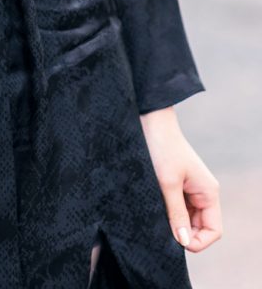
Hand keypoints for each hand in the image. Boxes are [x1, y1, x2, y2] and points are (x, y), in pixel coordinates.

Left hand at [140, 107, 221, 253]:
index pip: (214, 230)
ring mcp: (191, 189)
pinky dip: (169, 213)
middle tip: (162, 230)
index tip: (177, 242)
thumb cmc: (162, 148)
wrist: (150, 122)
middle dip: (185, 233)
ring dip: (175, 223)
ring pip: (188, 219)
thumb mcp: (168, 183)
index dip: (199, 242)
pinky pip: (178, 208)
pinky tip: (156, 208)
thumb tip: (185, 242)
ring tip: (157, 216)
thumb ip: (176, 213)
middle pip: (200, 227)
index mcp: (208, 192)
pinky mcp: (177, 185)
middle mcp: (203, 193)